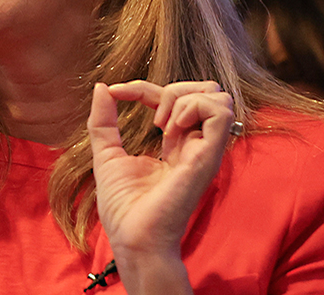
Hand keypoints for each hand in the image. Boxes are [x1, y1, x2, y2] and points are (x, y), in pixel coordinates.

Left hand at [87, 80, 233, 265]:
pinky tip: (172, 129)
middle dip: (172, 89)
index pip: (172, 98)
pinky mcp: (208, 157)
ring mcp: (204, 150)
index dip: (142, 87)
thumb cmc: (123, 206)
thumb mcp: (106, 153)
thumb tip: (102, 87)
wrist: (133, 237)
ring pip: (218, 97)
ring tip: (162, 125)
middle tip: (151, 118)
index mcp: (175, 144)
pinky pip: (221, 113)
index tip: (116, 92)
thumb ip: (104, 120)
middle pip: (205, 92)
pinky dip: (193, 108)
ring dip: (183, 99)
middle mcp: (194, 144)